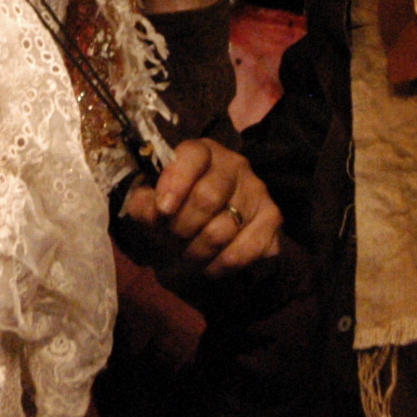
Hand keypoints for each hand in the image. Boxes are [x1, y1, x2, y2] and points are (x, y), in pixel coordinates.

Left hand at [122, 139, 281, 276]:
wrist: (213, 225)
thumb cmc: (178, 207)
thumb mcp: (153, 202)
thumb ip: (144, 203)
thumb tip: (153, 211)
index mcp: (202, 151)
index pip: (192, 156)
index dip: (175, 183)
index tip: (163, 211)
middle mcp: (234, 164)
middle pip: (206, 198)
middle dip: (181, 228)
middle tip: (171, 242)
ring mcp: (257, 190)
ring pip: (222, 230)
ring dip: (197, 253)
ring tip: (187, 256)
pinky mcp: (272, 219)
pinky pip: (244, 252)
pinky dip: (220, 266)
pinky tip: (210, 266)